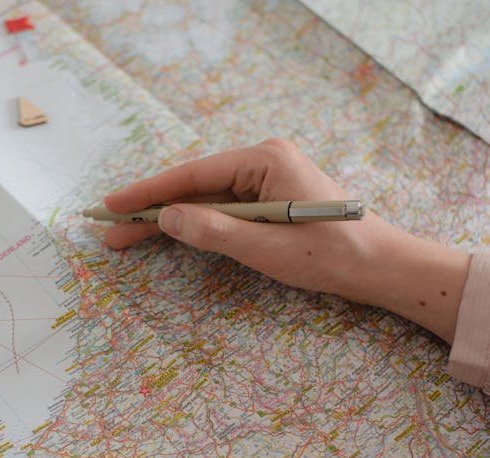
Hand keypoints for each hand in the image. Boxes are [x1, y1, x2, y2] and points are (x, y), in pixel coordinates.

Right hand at [102, 139, 470, 342]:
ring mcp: (267, 179)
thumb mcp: (264, 247)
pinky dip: (195, 224)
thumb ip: (211, 231)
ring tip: (127, 237)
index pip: (192, 175)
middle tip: (110, 230)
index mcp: (263, 159)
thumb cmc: (329, 255)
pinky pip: (222, 209)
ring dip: (170, 220)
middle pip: (194, 186)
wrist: (379, 266)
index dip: (148, 192)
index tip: (111, 205)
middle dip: (152, 210)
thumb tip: (165, 218)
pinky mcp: (270, 199)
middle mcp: (263, 161)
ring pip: (204, 200)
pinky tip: (168, 235)